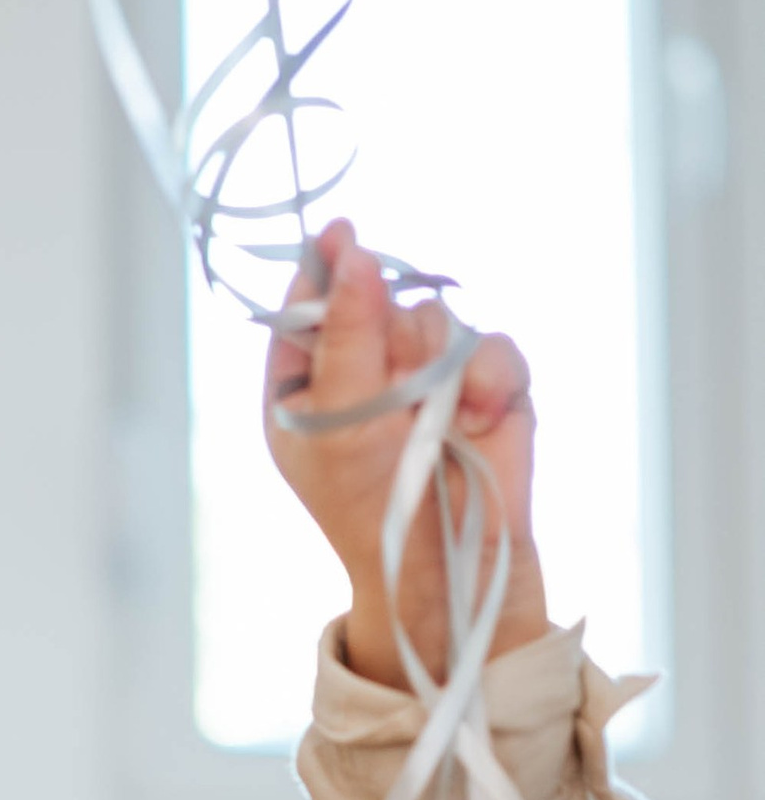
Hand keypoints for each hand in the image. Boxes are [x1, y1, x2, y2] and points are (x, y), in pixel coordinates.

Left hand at [266, 220, 548, 690]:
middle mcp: (366, 366)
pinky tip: (479, 420)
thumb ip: (345, 336)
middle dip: (392, 333)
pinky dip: (489, 378)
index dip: (324, 264)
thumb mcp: (339, 422)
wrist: (448, 564)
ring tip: (439, 421)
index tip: (340, 235)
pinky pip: (494, 344)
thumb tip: (353, 253)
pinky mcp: (486, 384)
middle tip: (393, 388)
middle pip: (380, 295)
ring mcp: (427, 372)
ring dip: (440, 364)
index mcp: (306, 380)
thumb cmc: (371, 505)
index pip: (306, 300)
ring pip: (439, 314)